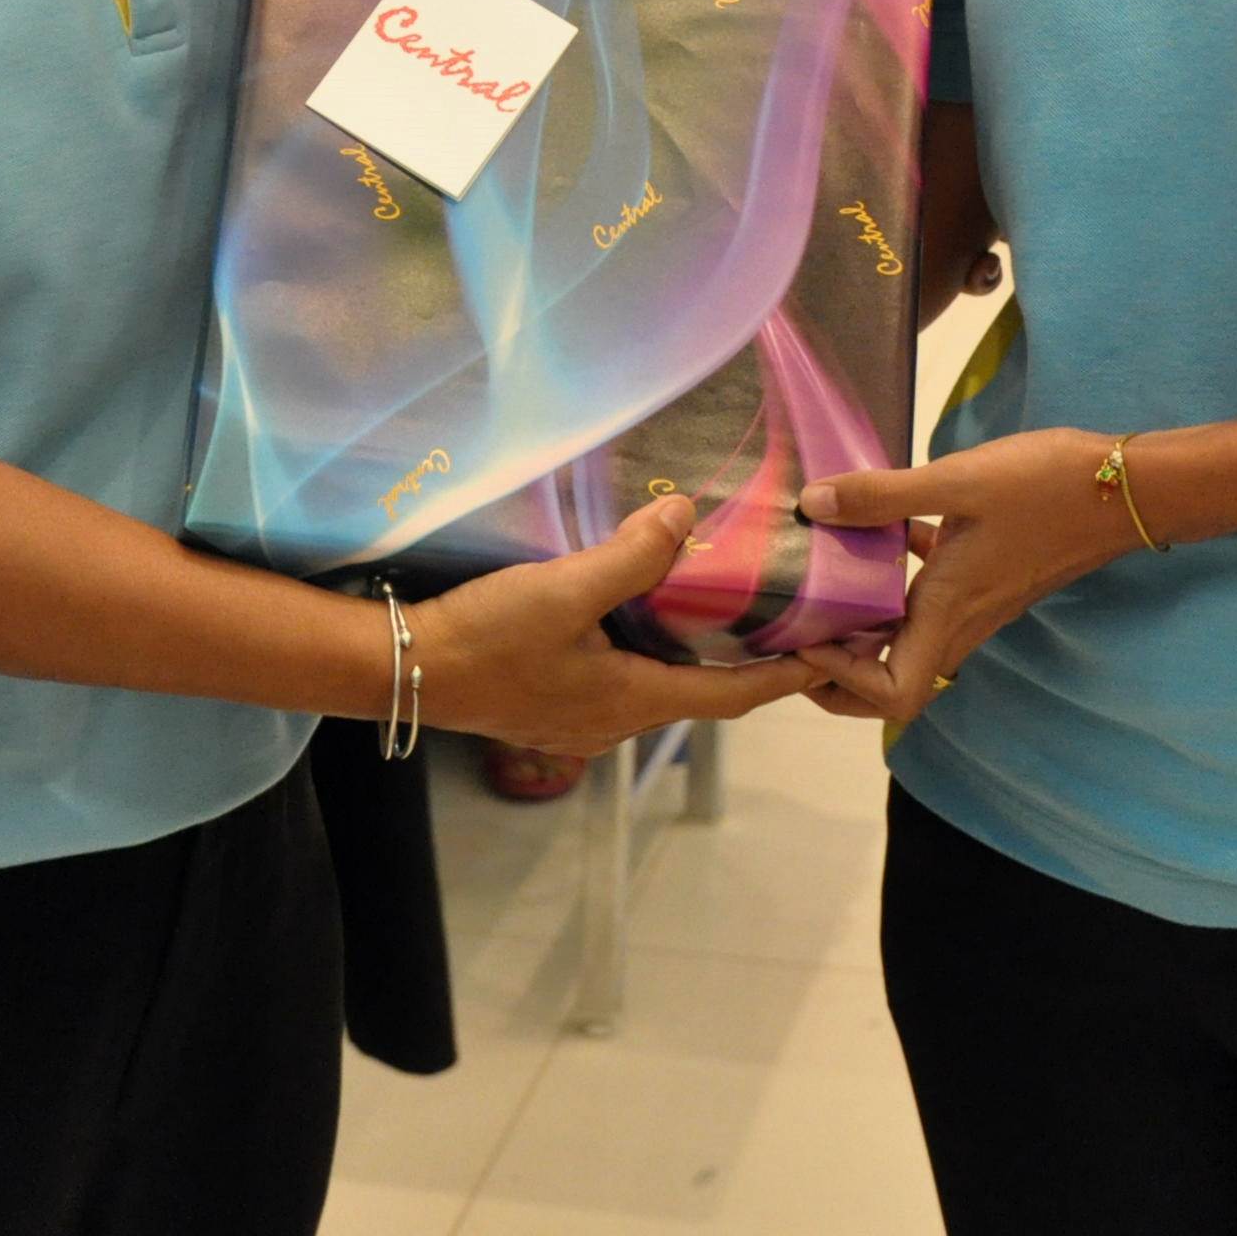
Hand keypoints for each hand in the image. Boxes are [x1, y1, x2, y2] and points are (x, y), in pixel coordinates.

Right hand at [407, 494, 818, 755]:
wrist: (402, 671)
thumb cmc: (484, 637)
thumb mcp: (562, 590)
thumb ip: (630, 556)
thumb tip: (688, 515)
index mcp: (631, 701)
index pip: (732, 696)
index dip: (786, 676)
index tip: (834, 655)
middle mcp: (616, 721)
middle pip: (704, 694)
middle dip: (752, 663)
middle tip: (794, 621)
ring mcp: (583, 719)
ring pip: (664, 686)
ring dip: (701, 656)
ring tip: (734, 611)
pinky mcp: (556, 705)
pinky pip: (627, 679)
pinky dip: (657, 652)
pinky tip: (648, 616)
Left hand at [788, 427, 1145, 722]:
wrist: (1123, 487)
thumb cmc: (1048, 487)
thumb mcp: (959, 479)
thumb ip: (884, 495)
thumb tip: (813, 504)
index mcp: (949, 610)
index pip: (892, 694)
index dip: (843, 682)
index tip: (809, 637)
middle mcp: (961, 622)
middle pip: (891, 684)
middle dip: (839, 676)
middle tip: (798, 632)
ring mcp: (977, 605)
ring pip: (908, 643)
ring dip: (864, 631)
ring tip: (823, 586)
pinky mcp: (987, 581)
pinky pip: (931, 604)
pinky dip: (899, 587)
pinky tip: (883, 535)